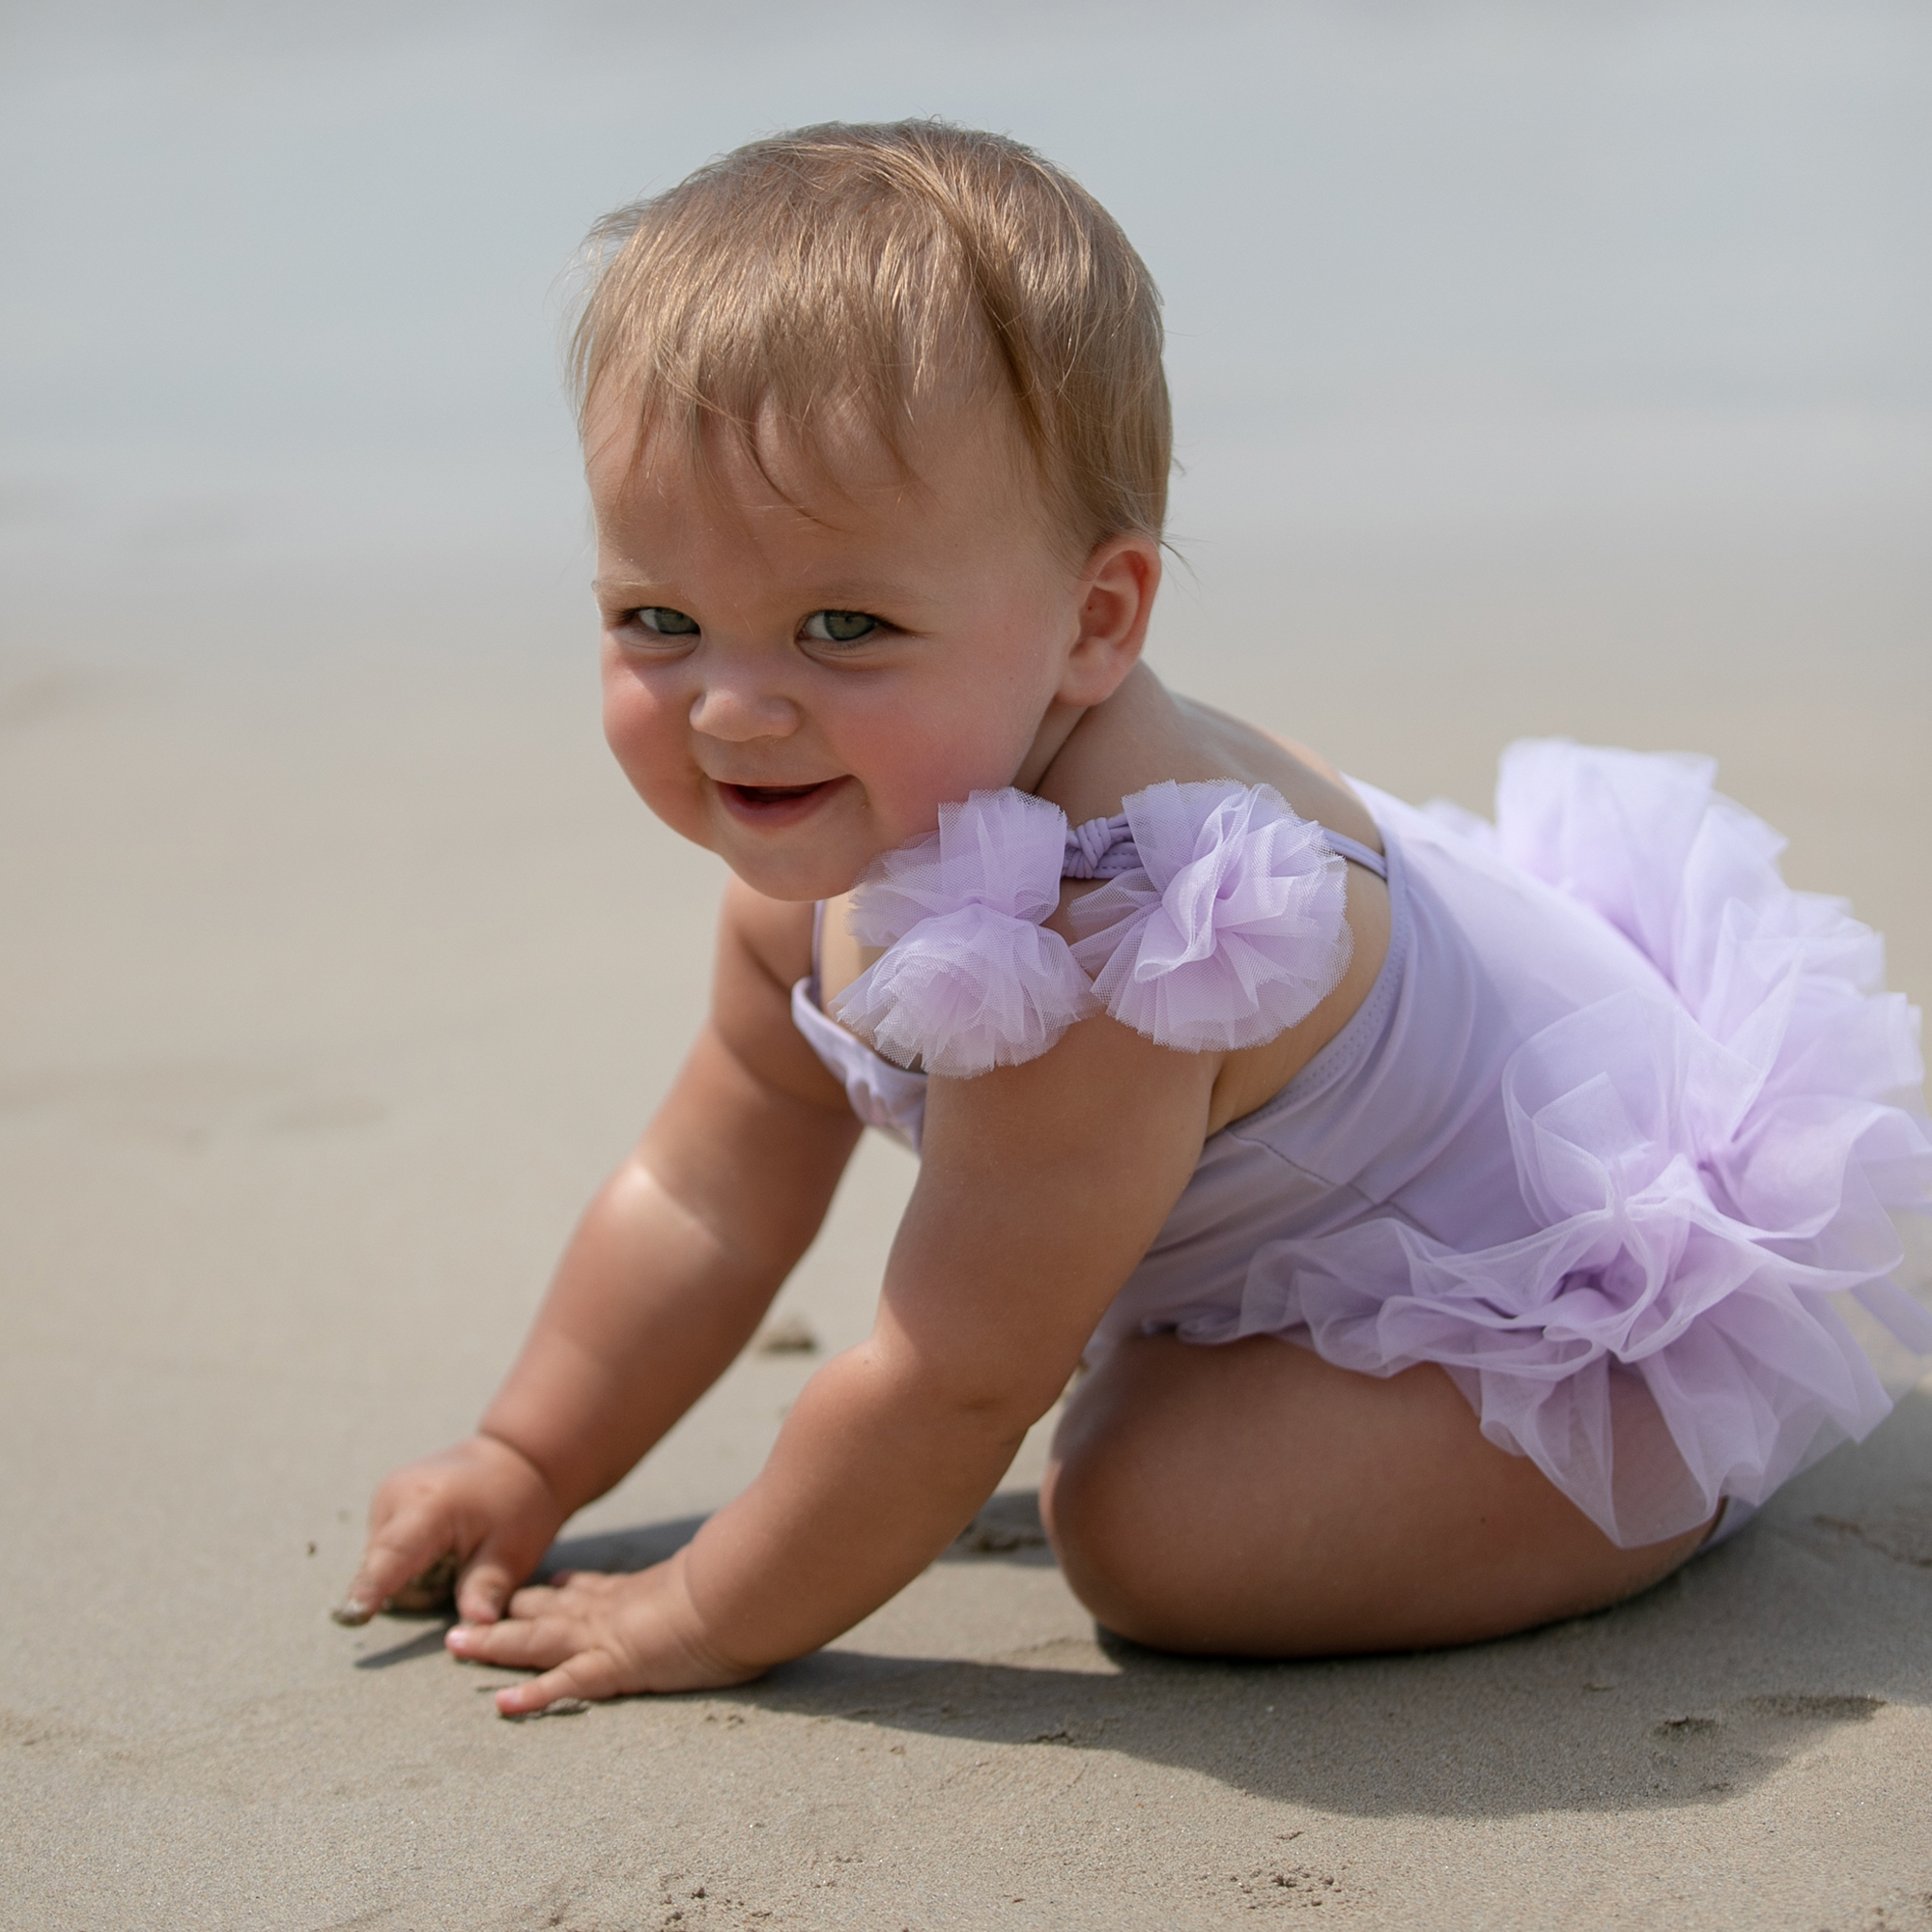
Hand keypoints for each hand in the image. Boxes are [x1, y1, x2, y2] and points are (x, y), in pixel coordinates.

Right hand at [335, 1433, 564, 1627]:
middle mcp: (396, 1496)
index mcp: (429, 1506)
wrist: (514, 1456)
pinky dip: (408, 1558)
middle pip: (384, 1569)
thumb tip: (477, 1626)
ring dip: (410, 1574)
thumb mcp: (512, 1551)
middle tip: (459, 1570)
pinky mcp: (384, 1500)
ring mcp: (386, 1495)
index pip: (392, 1556)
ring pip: (381, 1562)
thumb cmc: (518, 1504)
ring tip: (452, 1553)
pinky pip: (385, 1549)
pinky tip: (439, 1543)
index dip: (371, 1589)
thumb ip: (487, 1589)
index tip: (349, 1617)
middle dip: (414, 1587)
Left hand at [445, 1550, 759, 1713]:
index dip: (562, 1588)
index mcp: (639, 1591)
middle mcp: (613, 1609)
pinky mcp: (613, 1665)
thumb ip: (724, 1581)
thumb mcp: (728, 1580)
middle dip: (506, 1613)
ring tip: (456, 1647)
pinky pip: (564, 1684)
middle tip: (466, 1618)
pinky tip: (503, 1706)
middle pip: (548, 1609)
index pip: (591, 1589)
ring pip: (537, 1640)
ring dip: (494, 1645)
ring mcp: (607, 1636)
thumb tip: (750, 1579)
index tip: (545, 1584)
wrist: (739, 1591)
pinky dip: (533, 1696)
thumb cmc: (744, 1587)